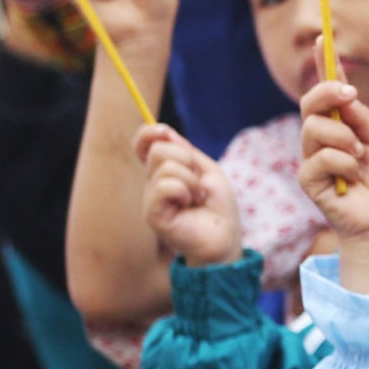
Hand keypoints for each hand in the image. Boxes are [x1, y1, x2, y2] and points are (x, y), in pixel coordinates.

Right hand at [135, 125, 240, 266]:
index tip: (163, 131)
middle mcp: (153, 183)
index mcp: (164, 172)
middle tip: (198, 182)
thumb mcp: (208, 171)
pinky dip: (184, 190)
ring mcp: (150, 199)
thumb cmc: (218, 208)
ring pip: (165, 167)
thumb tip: (164, 132)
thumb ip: (186, 152)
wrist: (224, 237)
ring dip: (191, 180)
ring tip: (197, 197)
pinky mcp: (152, 213)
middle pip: (158, 150)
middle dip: (186, 159)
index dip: (148, 133)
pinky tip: (189, 204)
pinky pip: (165, 186)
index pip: (144, 145)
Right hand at [299, 71, 368, 293]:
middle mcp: (323, 138)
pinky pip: (319, 157)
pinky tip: (353, 176)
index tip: (321, 39)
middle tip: (351, 96)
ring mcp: (312, 158)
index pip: (328, 92)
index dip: (323, 66)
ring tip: (360, 155)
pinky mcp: (308, 179)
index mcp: (343, 125)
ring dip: (343, 137)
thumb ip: (364, 118)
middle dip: (328, 92)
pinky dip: (343, 162)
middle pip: (310, 103)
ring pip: (313, 128)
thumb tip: (346, 96)